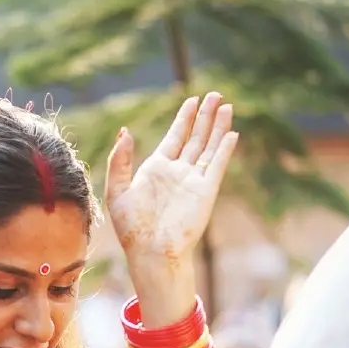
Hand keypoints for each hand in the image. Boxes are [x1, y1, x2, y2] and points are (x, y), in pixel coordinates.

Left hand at [105, 92, 237, 294]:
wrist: (151, 252)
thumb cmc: (132, 228)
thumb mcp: (117, 191)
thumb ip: (120, 161)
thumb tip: (125, 132)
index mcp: (157, 169)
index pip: (175, 137)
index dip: (184, 118)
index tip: (192, 100)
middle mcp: (178, 172)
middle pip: (195, 137)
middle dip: (205, 116)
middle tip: (214, 95)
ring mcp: (193, 181)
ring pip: (209, 147)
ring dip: (218, 127)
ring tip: (226, 106)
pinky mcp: (205, 192)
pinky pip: (217, 166)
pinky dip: (224, 149)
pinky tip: (231, 133)